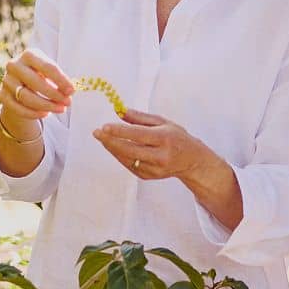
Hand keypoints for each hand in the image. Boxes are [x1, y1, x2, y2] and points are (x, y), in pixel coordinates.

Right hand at [0, 48, 72, 147]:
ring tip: (60, 109)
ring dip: (46, 105)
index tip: (72, 91)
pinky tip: (46, 114)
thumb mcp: (49, 73)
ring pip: (26, 97)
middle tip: (68, 102)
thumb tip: (68, 93)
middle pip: (35, 82)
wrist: (20, 84)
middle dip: (54, 94)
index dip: (61, 80)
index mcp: (29, 54)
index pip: (47, 67)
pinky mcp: (2, 95)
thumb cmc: (41, 76)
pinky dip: (33, 113)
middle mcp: (14, 65)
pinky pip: (18, 108)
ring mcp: (6, 80)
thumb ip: (59, 81)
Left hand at [92, 111, 226, 185]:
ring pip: (127, 158)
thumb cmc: (176, 137)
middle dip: (110, 141)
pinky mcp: (148, 176)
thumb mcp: (163, 122)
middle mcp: (160, 156)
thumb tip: (120, 111)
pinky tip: (113, 147)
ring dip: (112, 148)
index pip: (138, 135)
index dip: (120, 131)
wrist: (191, 161)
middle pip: (129, 149)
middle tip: (96, 132)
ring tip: (102, 137)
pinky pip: (129, 165)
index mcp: (164, 139)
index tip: (104, 126)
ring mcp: (154, 169)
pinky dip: (119, 155)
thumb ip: (140, 117)